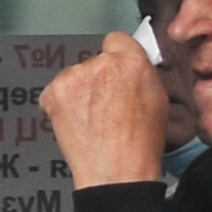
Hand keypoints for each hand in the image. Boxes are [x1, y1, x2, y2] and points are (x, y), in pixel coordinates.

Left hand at [41, 32, 168, 189]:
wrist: (116, 171)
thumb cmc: (142, 143)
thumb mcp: (159, 99)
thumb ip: (142, 74)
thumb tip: (131, 67)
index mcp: (132, 61)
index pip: (117, 39)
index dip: (118, 57)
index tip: (118, 73)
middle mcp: (101, 63)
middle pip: (95, 60)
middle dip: (99, 77)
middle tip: (106, 105)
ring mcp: (73, 77)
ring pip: (75, 75)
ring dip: (80, 91)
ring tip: (91, 119)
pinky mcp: (53, 93)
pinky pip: (56, 91)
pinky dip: (63, 104)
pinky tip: (77, 123)